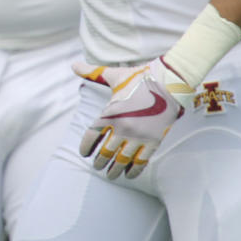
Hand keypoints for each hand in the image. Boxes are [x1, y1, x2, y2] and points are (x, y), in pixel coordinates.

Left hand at [74, 57, 193, 179]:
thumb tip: (73, 64)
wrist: (168, 83)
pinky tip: (129, 174)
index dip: (86, 147)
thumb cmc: (138, 79)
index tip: (84, 153)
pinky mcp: (153, 141)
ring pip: (122, 160)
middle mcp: (122, 127)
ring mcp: (138, 136)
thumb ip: (93, 73)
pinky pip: (141, 160)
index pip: (91, 136)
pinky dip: (134, 170)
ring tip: (110, 175)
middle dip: (100, 162)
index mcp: (109, 113)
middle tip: (97, 167)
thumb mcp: (113, 76)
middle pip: (105, 152)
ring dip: (115, 169)